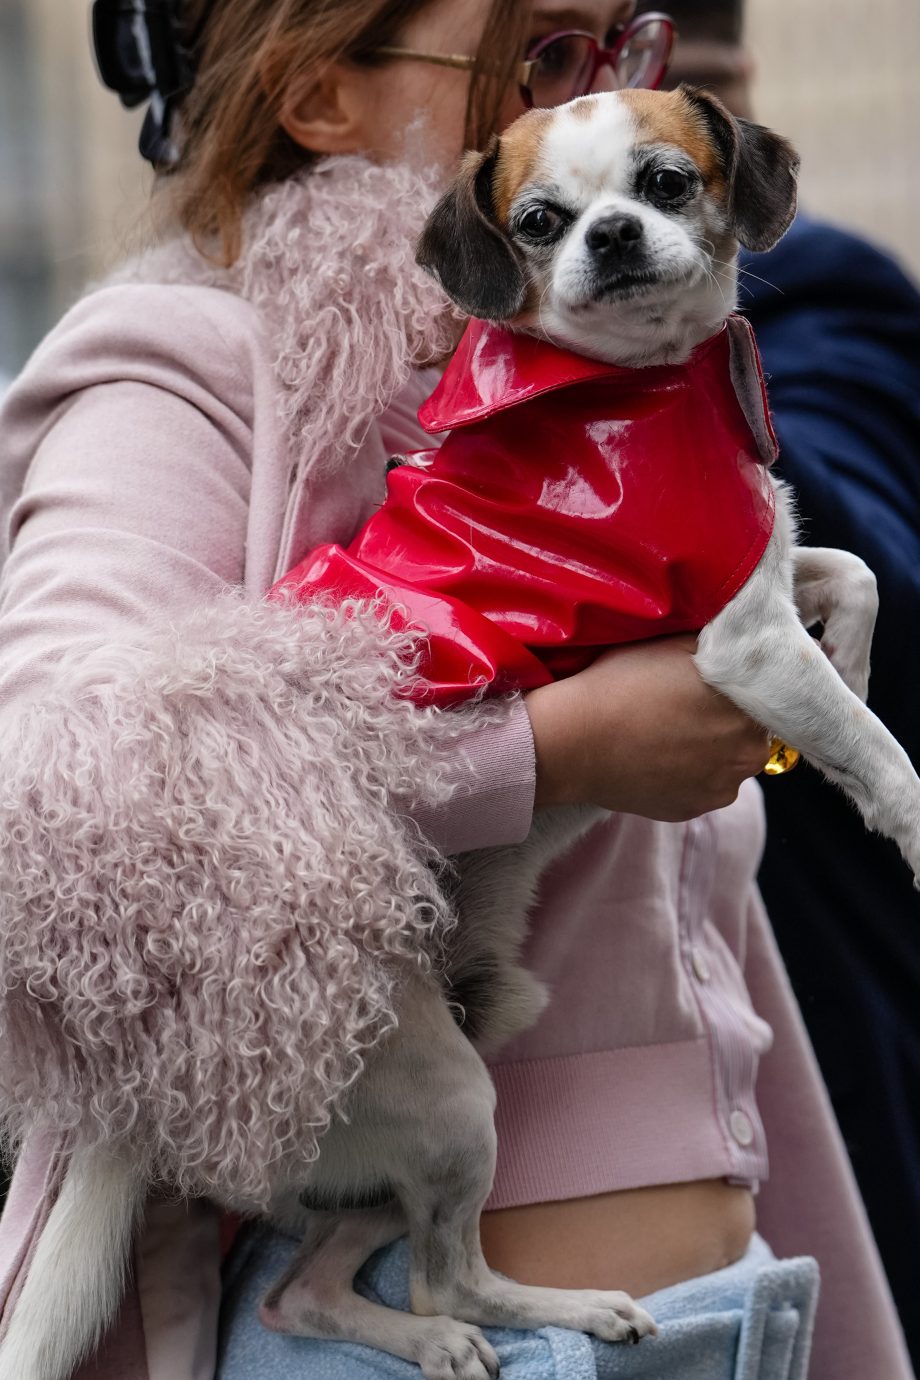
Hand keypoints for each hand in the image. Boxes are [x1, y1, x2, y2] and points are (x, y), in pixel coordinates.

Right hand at [524, 634, 771, 821]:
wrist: (574, 740)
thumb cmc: (622, 683)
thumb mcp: (677, 643)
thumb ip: (720, 647)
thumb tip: (738, 642)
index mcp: (752, 709)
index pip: (766, 694)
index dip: (738, 686)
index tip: (711, 681)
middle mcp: (749, 755)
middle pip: (749, 732)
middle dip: (726, 719)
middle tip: (685, 705)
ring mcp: (721, 788)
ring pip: (726, 762)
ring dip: (708, 749)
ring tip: (666, 732)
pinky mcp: (692, 810)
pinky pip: (700, 787)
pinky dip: (685, 774)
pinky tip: (656, 756)